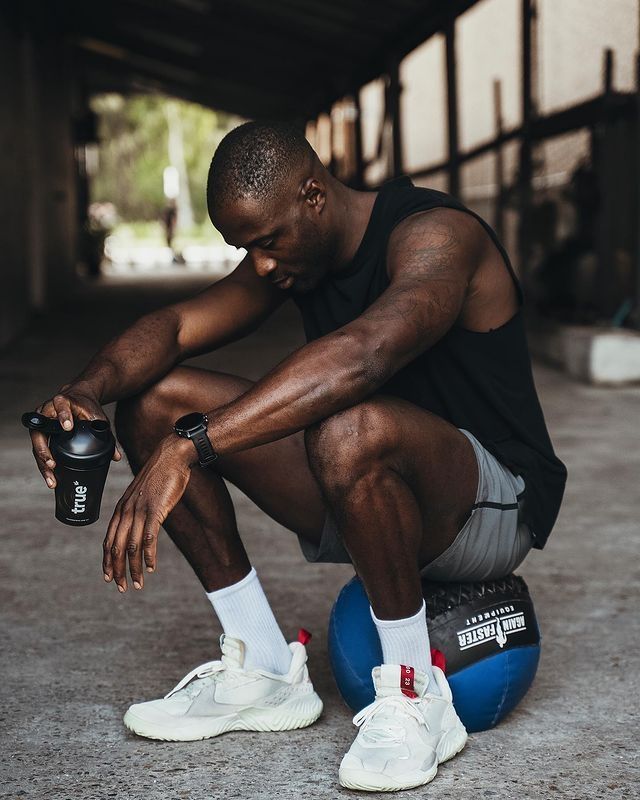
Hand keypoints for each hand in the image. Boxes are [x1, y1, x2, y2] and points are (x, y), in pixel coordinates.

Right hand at [30, 383, 121, 489]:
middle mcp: (47, 410)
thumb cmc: (87, 407)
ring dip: (42, 462)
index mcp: (63, 402)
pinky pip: (38, 448)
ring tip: (52, 479)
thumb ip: (107, 435)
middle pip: (41, 432)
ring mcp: (41, 421)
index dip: (63, 416)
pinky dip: (43, 463)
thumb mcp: (98, 417)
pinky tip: (50, 476)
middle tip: (52, 465)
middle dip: (44, 450)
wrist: (79, 398)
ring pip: (37, 443)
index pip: (61, 407)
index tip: (68, 427)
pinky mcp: (40, 431)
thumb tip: (116, 457)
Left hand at [103, 435, 193, 591]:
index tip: (108, 577)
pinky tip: (151, 567)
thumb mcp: (144, 494)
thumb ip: (138, 509)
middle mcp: (126, 511)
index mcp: (121, 508)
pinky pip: (149, 538)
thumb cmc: (160, 475)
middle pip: (117, 548)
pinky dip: (148, 556)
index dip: (107, 561)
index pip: (109, 540)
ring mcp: (140, 511)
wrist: (172, 456)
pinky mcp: (155, 510)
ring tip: (138, 583)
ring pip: (132, 547)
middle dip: (117, 570)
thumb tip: (140, 525)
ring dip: (133, 568)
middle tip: (121, 588)